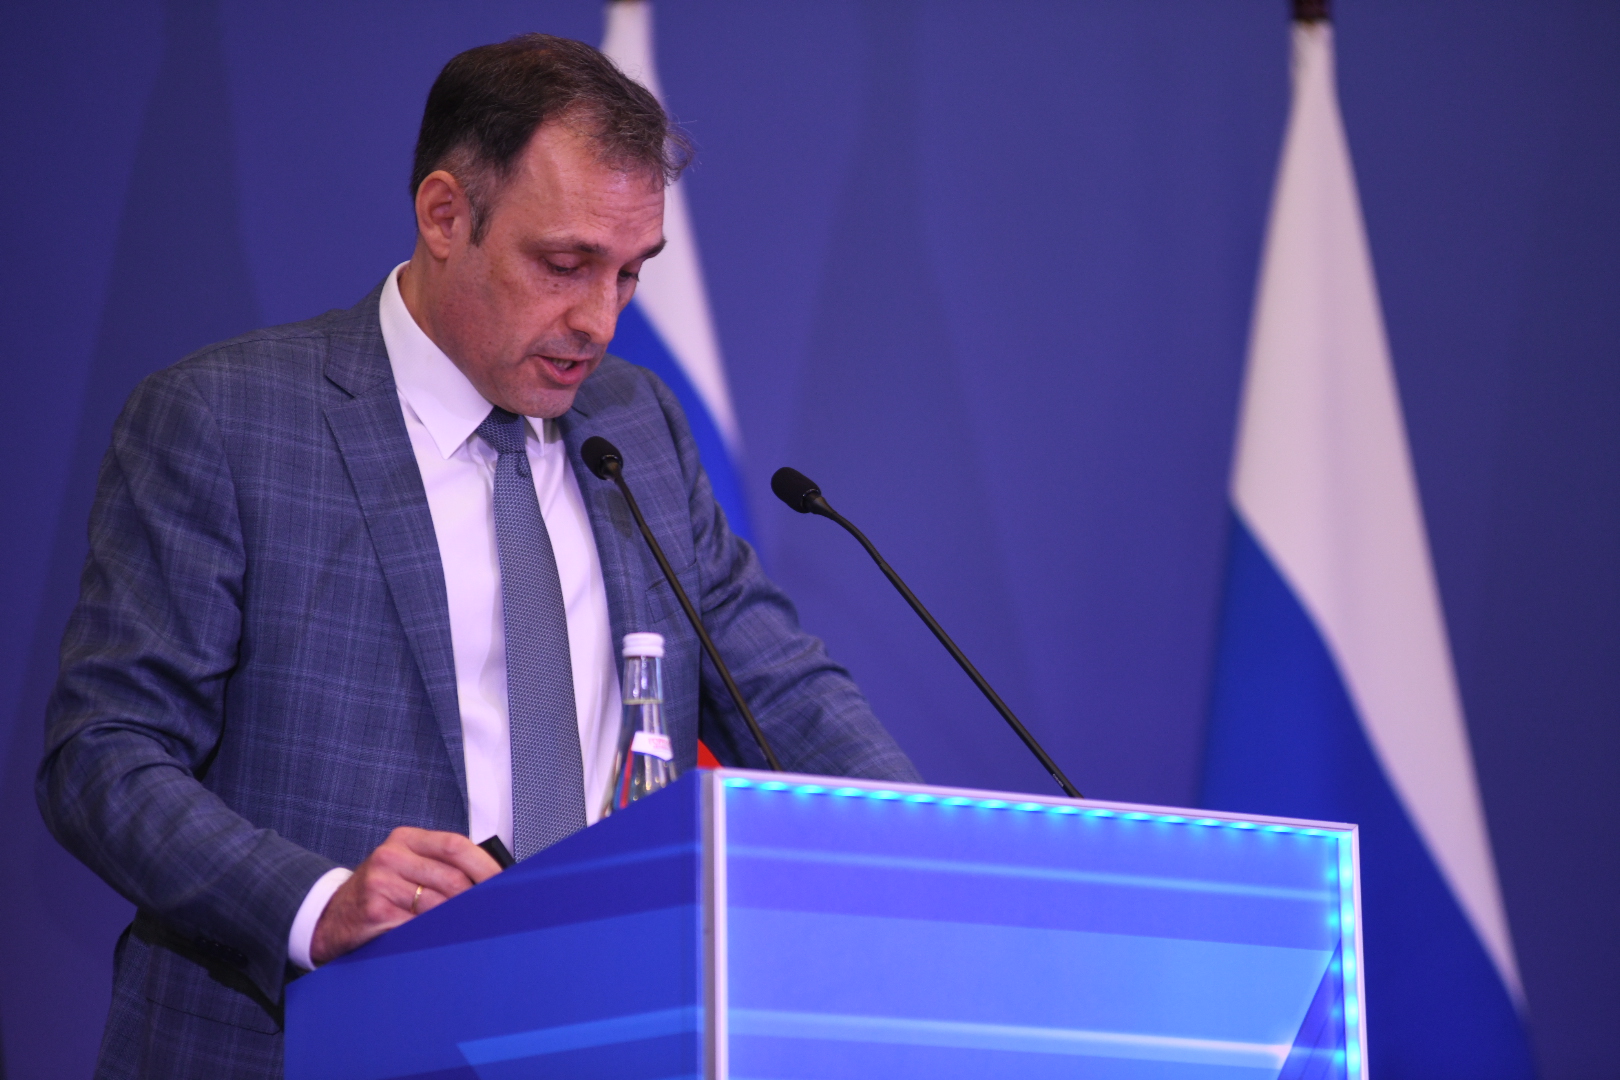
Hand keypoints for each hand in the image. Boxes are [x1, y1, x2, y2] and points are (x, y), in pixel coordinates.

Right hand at [310, 827, 500, 965]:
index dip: (485, 866)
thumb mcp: (405, 868)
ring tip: (469, 928)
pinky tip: (439, 939)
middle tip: (492, 913)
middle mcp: (392, 856)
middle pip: (452, 878)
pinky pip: (417, 926)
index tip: (505, 882)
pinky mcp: (375, 911)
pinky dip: (433, 935)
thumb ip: (439, 867)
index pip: (456, 845)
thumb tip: (489, 882)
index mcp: (405, 839)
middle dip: (476, 900)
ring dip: (457, 920)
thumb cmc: (377, 893)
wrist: (328, 917)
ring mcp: (381, 882)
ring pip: (438, 905)